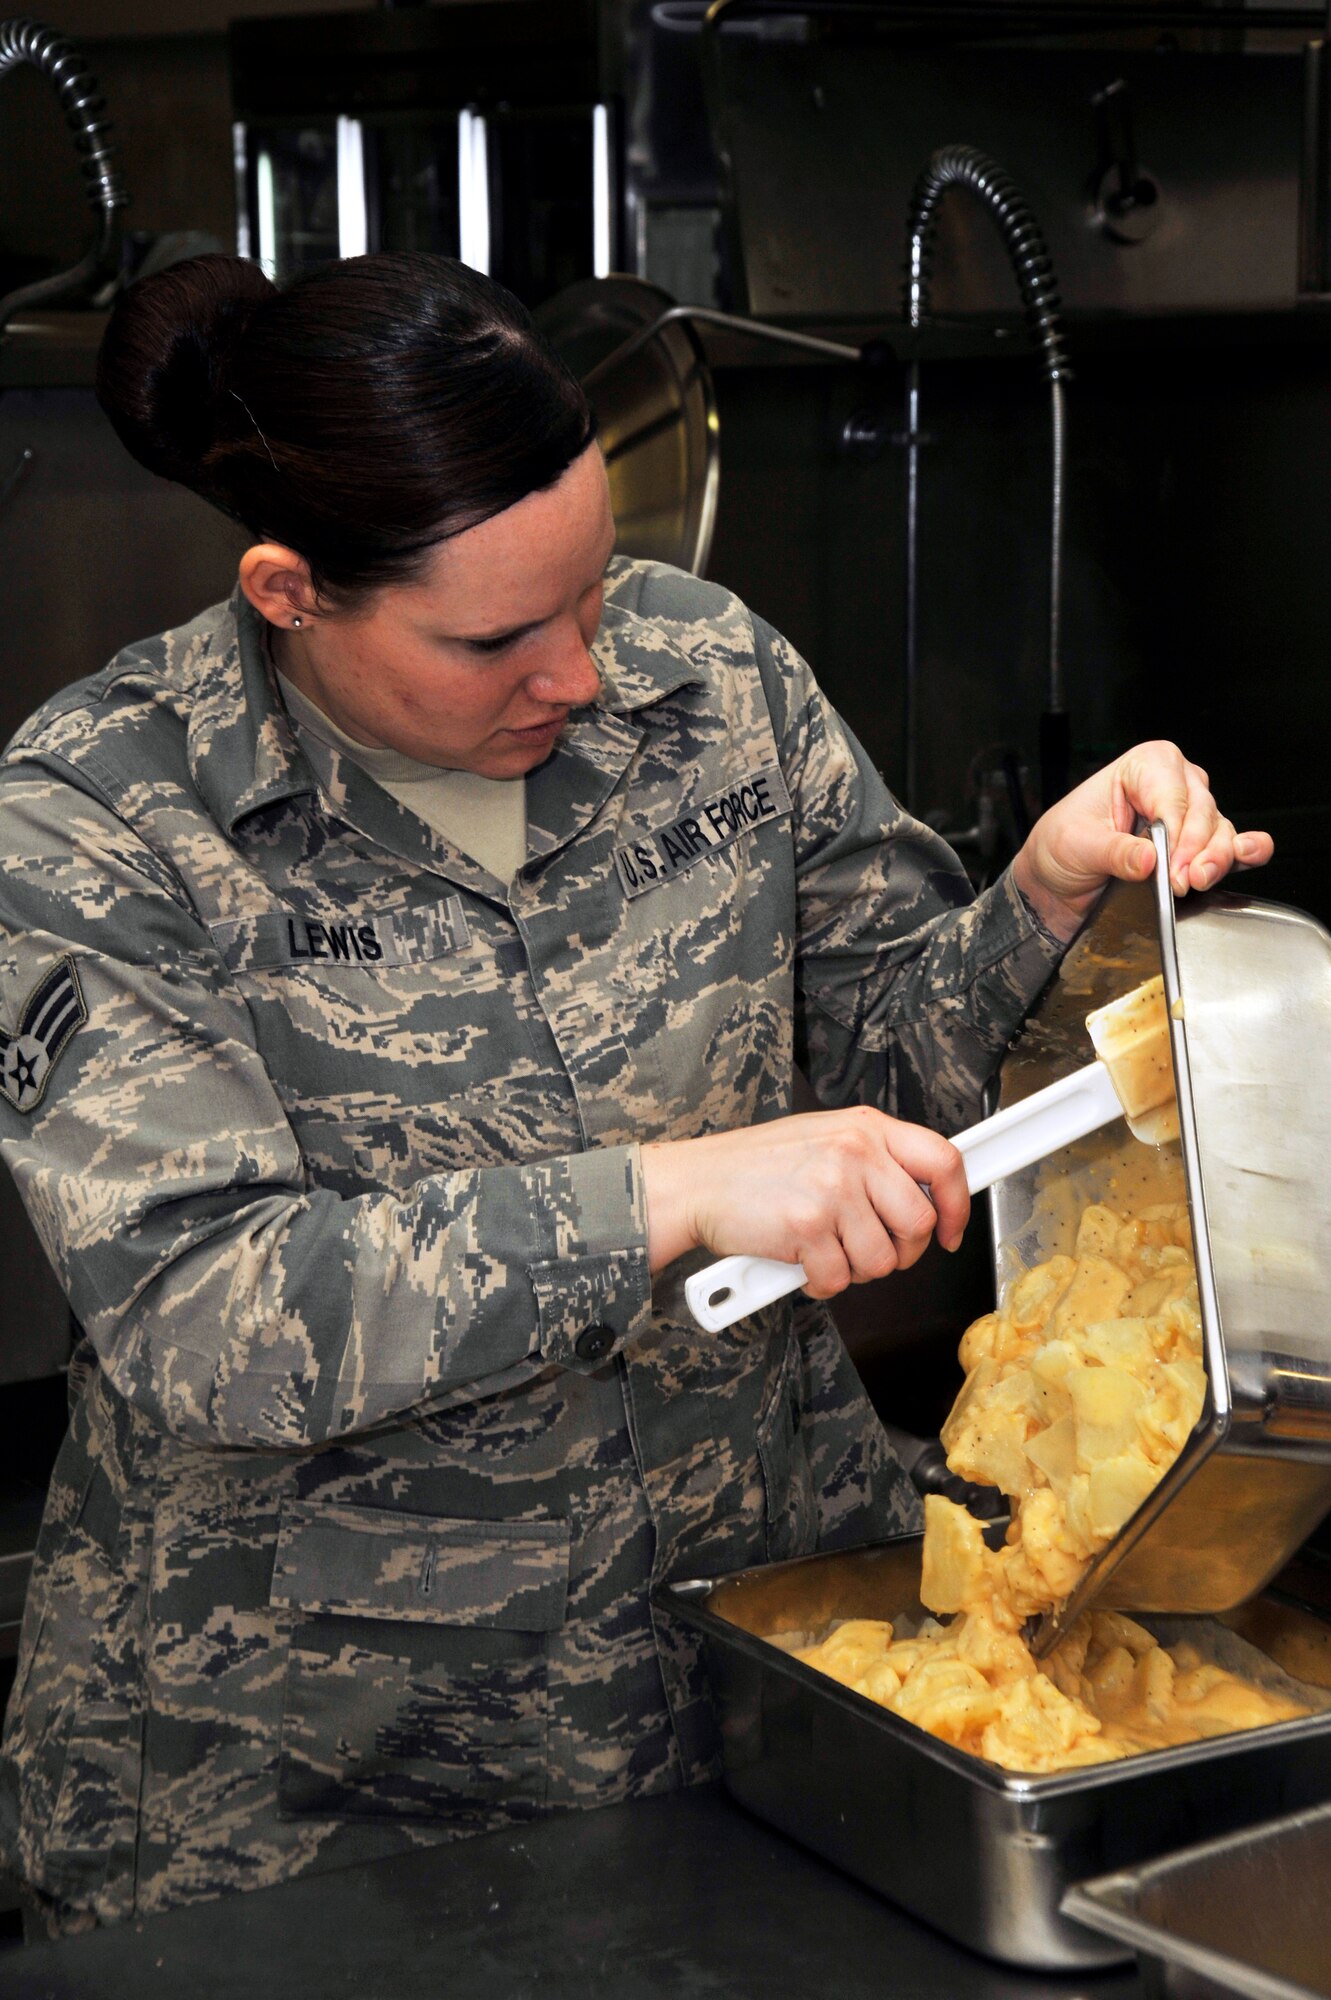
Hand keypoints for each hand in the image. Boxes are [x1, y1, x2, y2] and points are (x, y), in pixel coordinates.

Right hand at [641, 1106, 969, 1293]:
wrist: (697, 1183)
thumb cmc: (757, 1167)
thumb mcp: (825, 1139)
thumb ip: (874, 1161)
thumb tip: (924, 1199)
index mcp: (866, 1128)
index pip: (943, 1161)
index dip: (956, 1205)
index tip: (949, 1230)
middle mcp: (855, 1152)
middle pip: (917, 1223)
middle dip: (899, 1252)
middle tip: (867, 1251)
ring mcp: (832, 1188)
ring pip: (882, 1259)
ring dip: (856, 1270)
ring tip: (824, 1251)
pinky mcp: (807, 1226)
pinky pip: (840, 1278)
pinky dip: (821, 1283)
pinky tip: (800, 1263)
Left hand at [1011, 740, 1273, 943]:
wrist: (1059, 881)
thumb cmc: (1062, 847)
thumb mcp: (1076, 845)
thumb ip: (1114, 852)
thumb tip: (1149, 858)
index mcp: (1141, 767)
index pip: (1172, 792)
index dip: (1173, 828)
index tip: (1164, 860)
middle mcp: (1173, 785)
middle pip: (1202, 809)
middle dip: (1194, 847)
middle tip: (1178, 880)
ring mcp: (1189, 815)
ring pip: (1220, 830)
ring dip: (1216, 857)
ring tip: (1196, 880)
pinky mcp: (1198, 846)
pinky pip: (1235, 843)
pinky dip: (1247, 850)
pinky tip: (1247, 854)